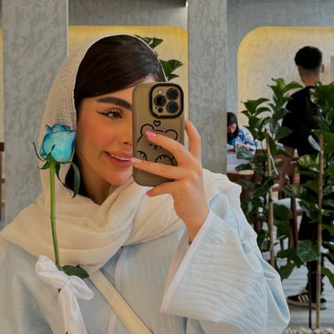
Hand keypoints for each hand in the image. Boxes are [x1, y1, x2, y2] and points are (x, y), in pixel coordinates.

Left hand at [132, 120, 208, 240]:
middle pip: (177, 148)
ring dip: (147, 165)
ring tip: (135, 162)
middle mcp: (194, 167)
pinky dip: (154, 190)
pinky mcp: (182, 189)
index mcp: (196, 162)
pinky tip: (149, 192)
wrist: (198, 214)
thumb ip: (178, 167)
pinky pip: (162, 186)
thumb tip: (157, 159)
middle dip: (162, 140)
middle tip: (148, 134)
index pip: (196, 141)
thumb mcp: (188, 177)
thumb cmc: (190, 195)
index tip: (184, 119)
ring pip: (163, 168)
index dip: (190, 129)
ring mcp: (189, 177)